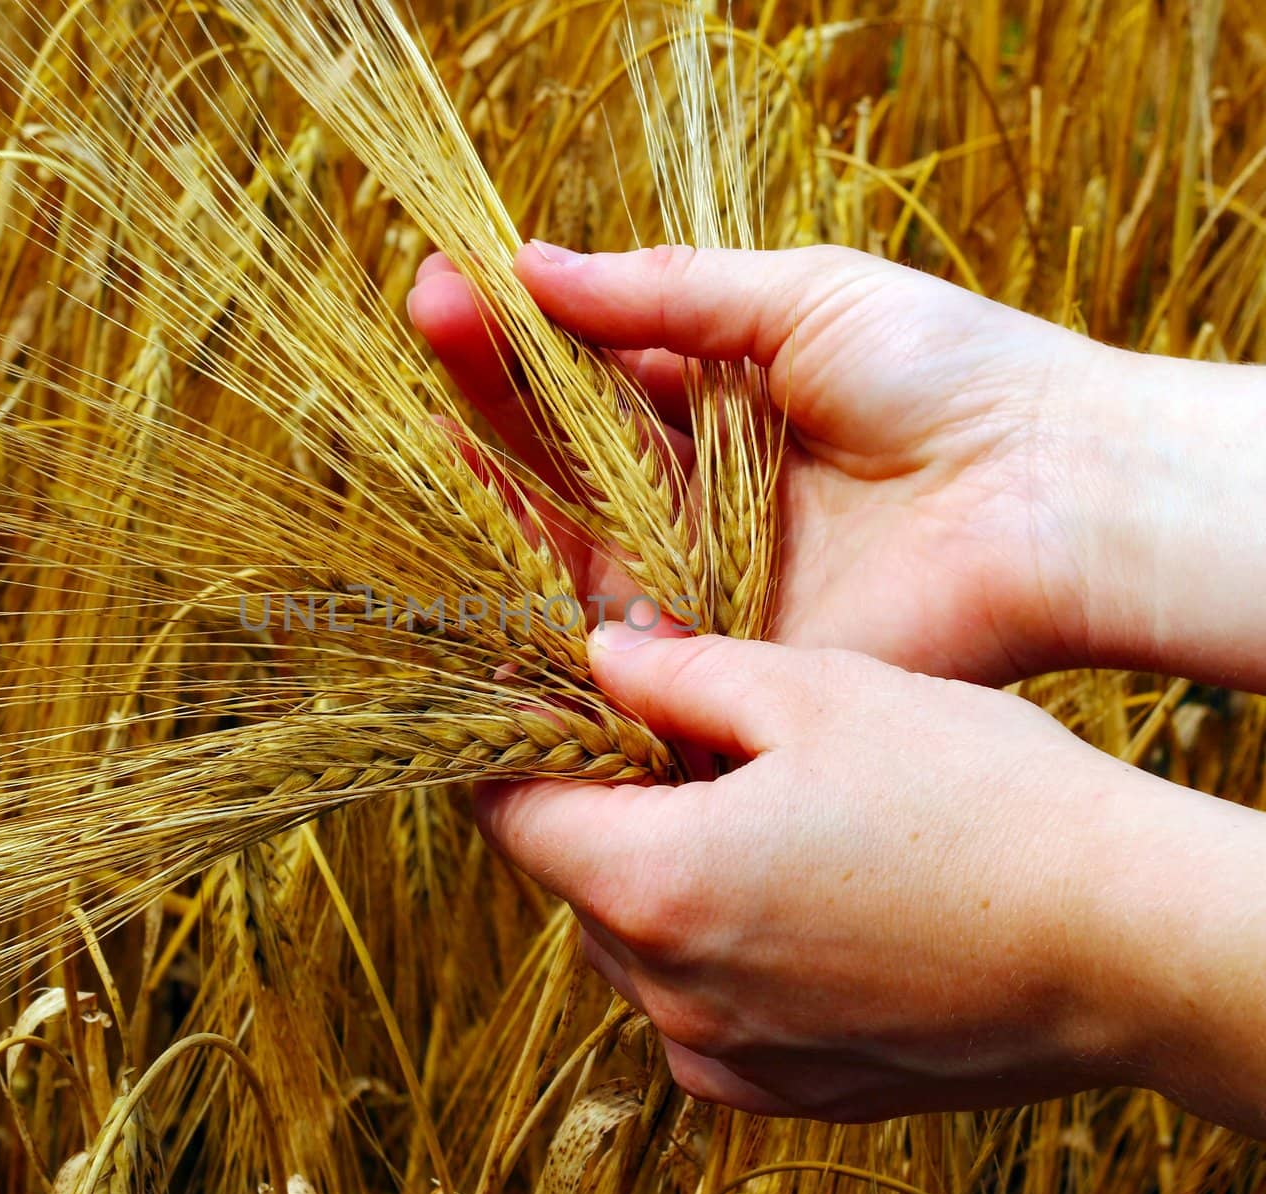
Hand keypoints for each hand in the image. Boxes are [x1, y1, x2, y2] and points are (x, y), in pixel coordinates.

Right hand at [410, 242, 1265, 689]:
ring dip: (496, 489)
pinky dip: (542, 606)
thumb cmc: (947, 375)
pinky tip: (473, 556)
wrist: (1047, 492)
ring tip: (431, 429)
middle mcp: (695, 495)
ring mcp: (700, 576)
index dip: (518, 331)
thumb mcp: (801, 297)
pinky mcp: (718, 651)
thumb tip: (533, 265)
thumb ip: (666, 294)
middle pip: (564, 451)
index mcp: (718, 405)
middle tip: (423, 317)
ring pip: (568, 539)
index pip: (587, 373)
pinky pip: (611, 637)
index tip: (448, 286)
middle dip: (490, 389)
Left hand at [476, 627, 1265, 1129]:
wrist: (1123, 942)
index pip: (515, 818)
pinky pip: (702, 1011)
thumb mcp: (816, 695)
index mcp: (656, 887)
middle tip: (662, 738)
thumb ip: (678, 675)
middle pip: (575, 880)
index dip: (512, 752)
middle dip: (598, 806)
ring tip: (742, 808)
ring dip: (658, 876)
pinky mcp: (791, 1088)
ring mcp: (731, 1056)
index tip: (533, 707)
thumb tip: (598, 654)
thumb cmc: (976, 800)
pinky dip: (714, 947)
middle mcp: (673, 995)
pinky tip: (790, 892)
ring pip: (636, 947)